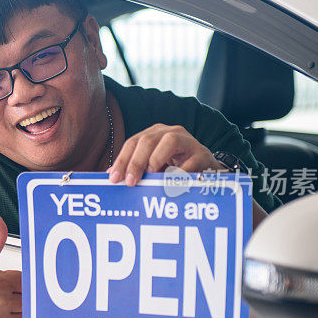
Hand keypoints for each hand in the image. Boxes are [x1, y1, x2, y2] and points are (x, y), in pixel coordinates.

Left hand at [107, 123, 222, 185]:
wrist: (207, 169)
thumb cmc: (175, 167)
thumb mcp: (153, 165)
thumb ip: (134, 168)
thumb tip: (109, 175)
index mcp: (154, 134)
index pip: (133, 142)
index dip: (122, 160)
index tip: (114, 178)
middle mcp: (170, 133)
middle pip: (147, 140)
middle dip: (135, 161)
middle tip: (130, 182)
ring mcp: (188, 142)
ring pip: (170, 141)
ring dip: (156, 159)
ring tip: (151, 175)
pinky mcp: (203, 154)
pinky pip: (190, 162)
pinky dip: (179, 173)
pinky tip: (171, 184)